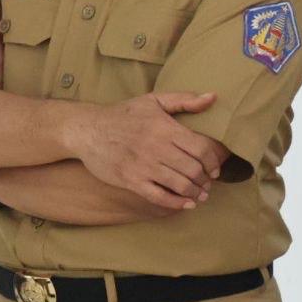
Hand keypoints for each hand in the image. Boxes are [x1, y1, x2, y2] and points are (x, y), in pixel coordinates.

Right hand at [72, 93, 222, 210]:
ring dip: (195, 193)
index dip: (214, 162)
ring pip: (180, 185)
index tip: (215, 168)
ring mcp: (143, 165)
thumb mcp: (152, 101)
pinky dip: (177, 203)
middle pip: (193, 169)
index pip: (201, 148)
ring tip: (198, 194)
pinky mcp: (131, 180)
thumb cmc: (122, 114)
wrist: (87, 129)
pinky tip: (185, 204)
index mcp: (164, 127)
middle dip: (205, 180)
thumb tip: (213, 97)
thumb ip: (184, 100)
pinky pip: (160, 197)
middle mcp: (156, 147)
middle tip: (207, 183)